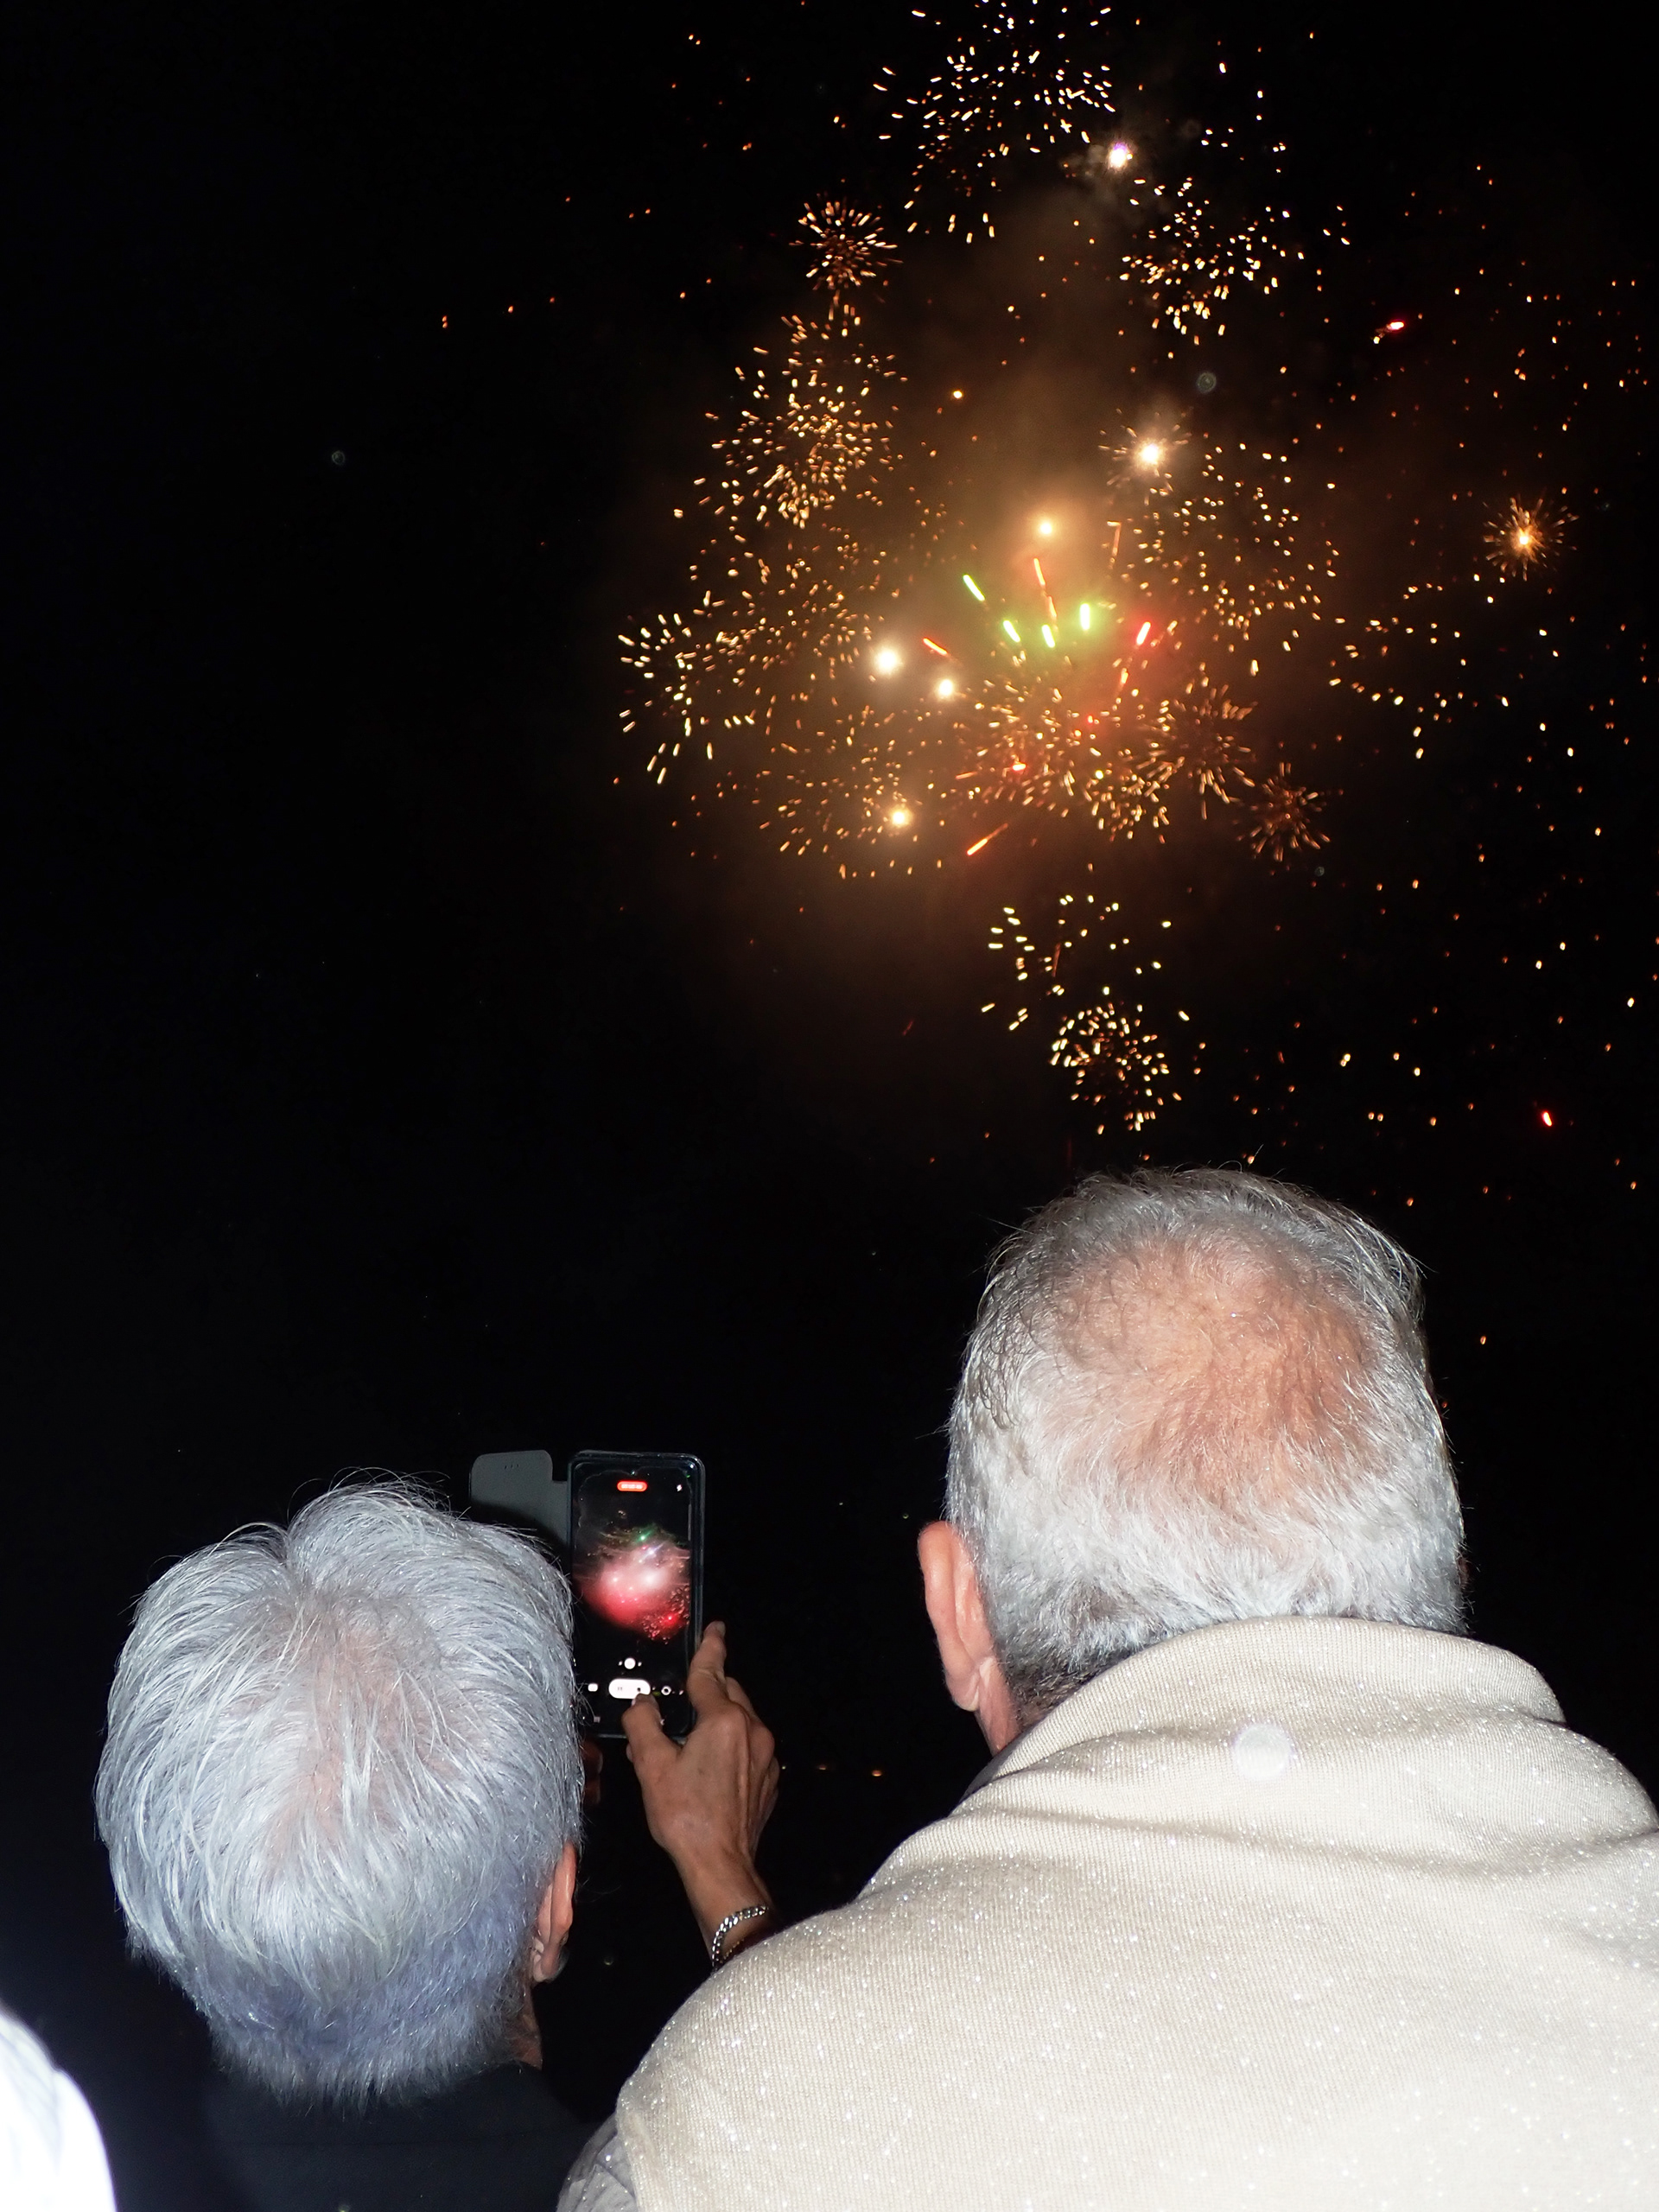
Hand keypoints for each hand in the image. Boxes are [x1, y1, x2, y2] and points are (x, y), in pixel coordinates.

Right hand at [623, 1623, 779, 1956]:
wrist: (720, 1865)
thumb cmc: (685, 1818)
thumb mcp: (652, 1767)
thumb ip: (643, 1725)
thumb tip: (641, 1703)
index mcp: (724, 1721)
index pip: (711, 1672)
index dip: (710, 1646)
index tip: (716, 1628)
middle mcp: (752, 1731)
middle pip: (729, 1693)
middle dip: (707, 1692)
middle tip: (679, 1709)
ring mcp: (765, 1756)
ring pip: (740, 1720)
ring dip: (717, 1722)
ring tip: (686, 1747)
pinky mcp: (769, 1778)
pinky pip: (748, 1746)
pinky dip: (729, 1746)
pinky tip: (707, 1770)